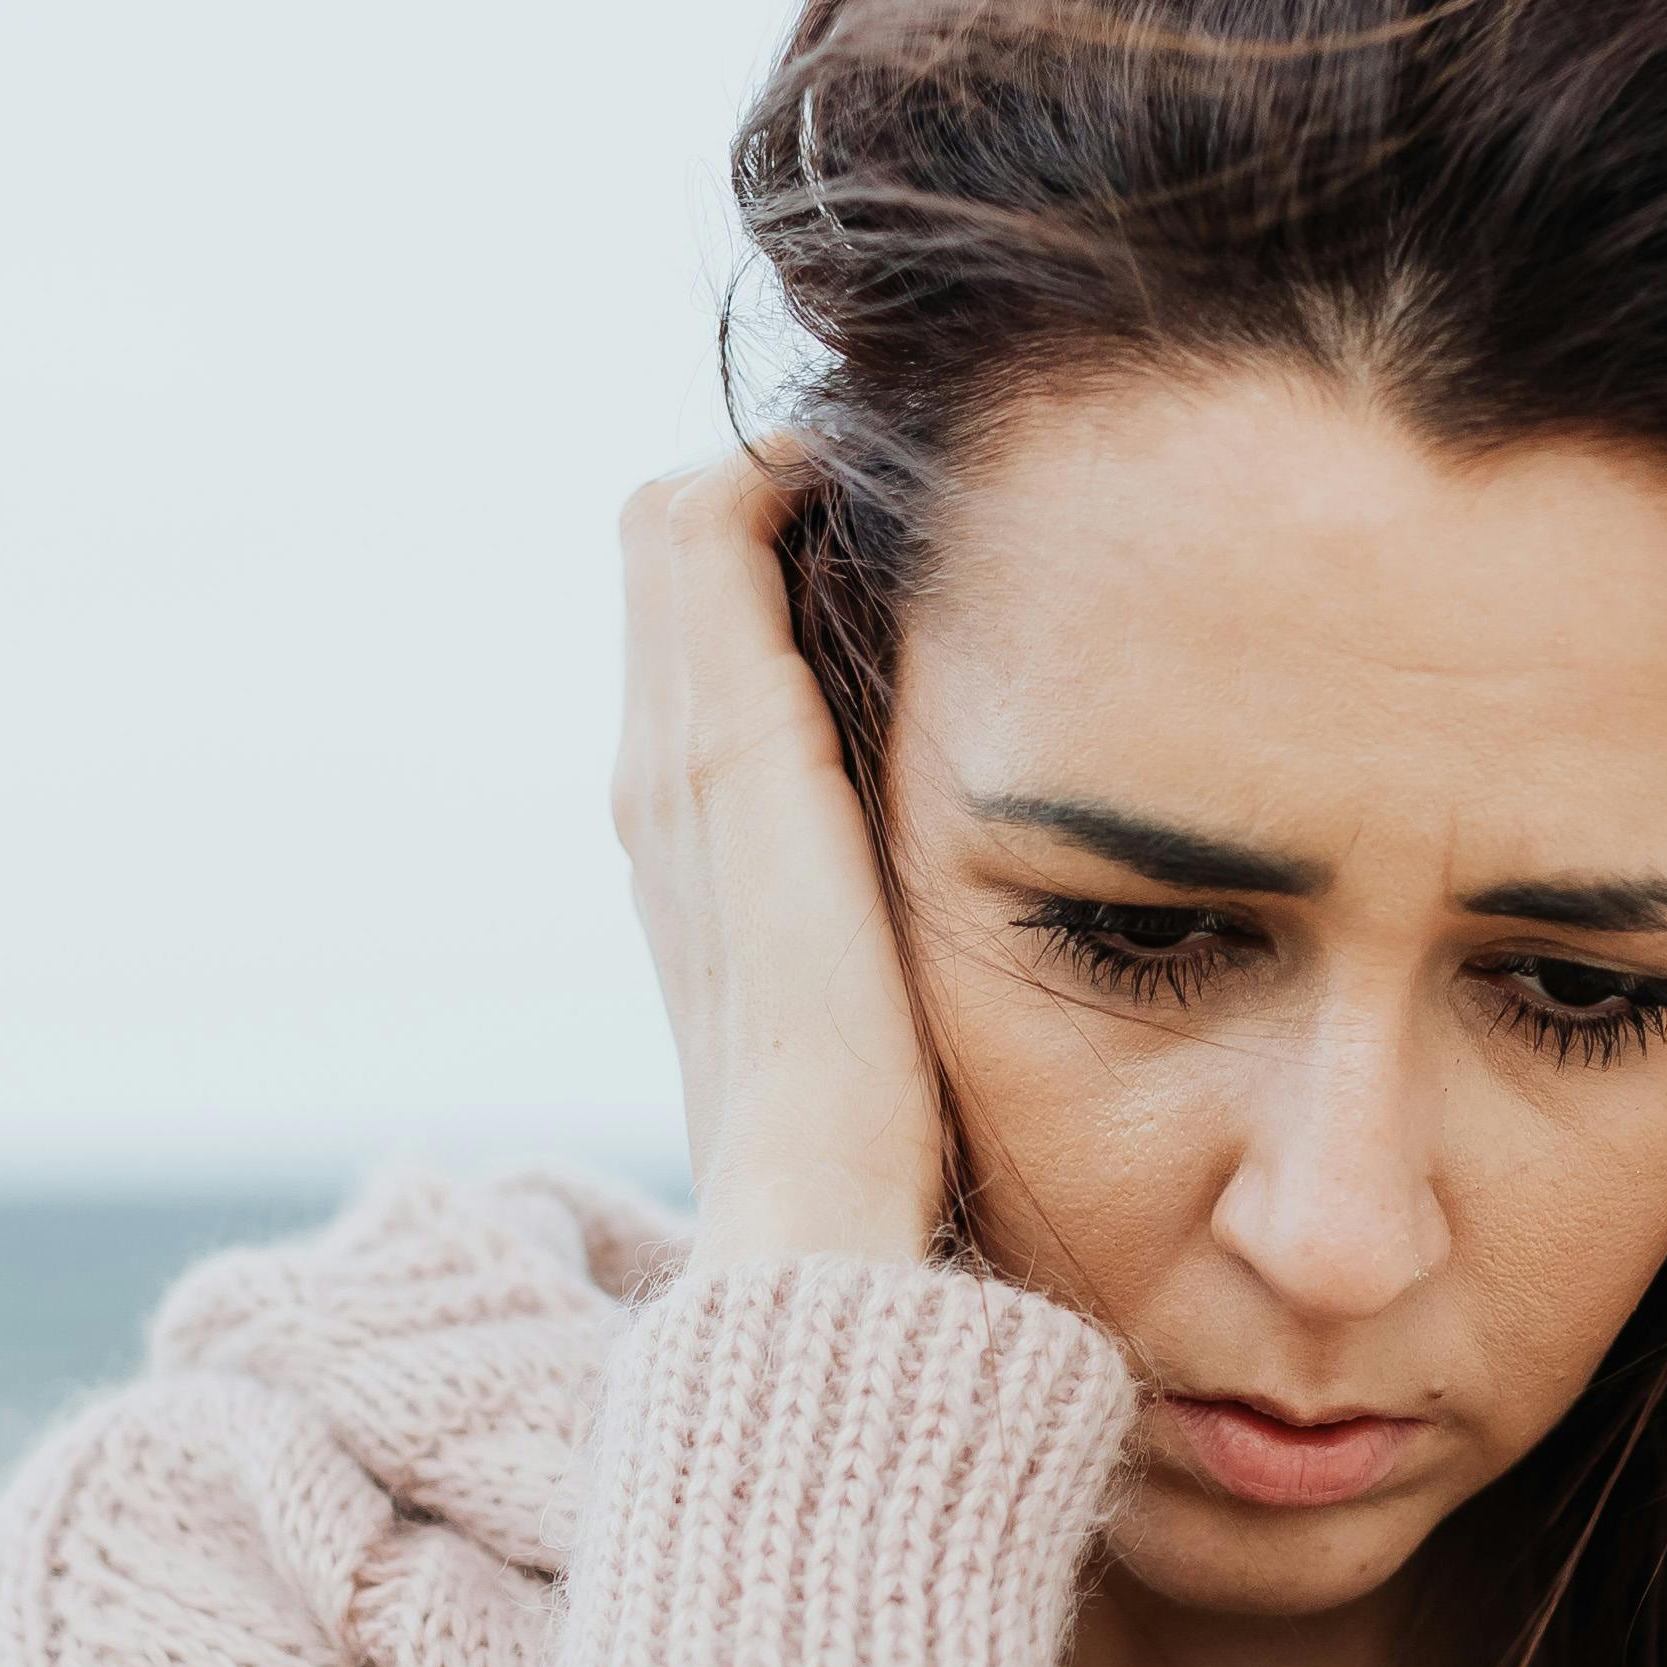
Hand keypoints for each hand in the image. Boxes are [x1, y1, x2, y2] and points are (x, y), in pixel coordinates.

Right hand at [612, 448, 948, 1267]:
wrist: (822, 1215)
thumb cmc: (885, 1148)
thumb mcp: (889, 1007)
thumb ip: (905, 925)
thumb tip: (1012, 885)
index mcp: (690, 853)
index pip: (693, 644)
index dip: (771, 564)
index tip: (892, 539)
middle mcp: (654, 790)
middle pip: (673, 559)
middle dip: (776, 493)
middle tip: (906, 465)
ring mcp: (672, 762)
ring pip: (680, 525)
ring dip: (780, 469)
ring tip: (902, 451)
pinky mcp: (723, 743)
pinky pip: (705, 528)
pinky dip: (779, 472)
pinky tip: (882, 470)